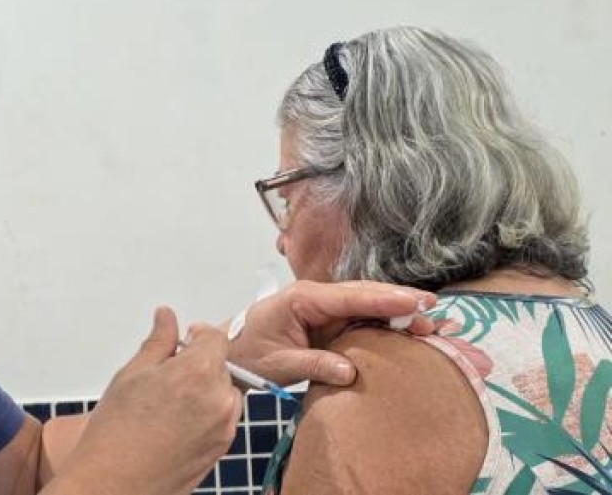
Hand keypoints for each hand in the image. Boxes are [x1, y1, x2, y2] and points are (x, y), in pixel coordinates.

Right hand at [52, 307, 241, 494]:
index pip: (217, 338)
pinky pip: (222, 418)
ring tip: (170, 402)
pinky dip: (206, 413)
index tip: (186, 339)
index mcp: (198, 373)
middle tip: (168, 374)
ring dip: (206, 389)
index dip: (199, 334)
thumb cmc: (116, 434)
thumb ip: (157, 342)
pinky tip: (175, 422)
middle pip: (221, 365)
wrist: (113, 483)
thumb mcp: (131, 374)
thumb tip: (166, 317)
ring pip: (224, 392)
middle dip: (199, 364)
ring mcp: (223, 427)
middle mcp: (218, 399)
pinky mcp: (221, 448)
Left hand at [231, 280, 435, 386]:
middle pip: (364, 294)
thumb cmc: (250, 353)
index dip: (382, 300)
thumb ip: (313, 365)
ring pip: (367, 305)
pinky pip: (362, 319)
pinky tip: (409, 331)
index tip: (412, 302)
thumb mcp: (278, 364)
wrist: (234, 353)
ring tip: (430, 323)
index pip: (348, 296)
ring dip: (397, 312)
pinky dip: (386, 323)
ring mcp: (325, 308)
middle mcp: (317, 297)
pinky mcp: (330, 321)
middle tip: (432, 309)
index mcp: (301, 298)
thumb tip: (349, 372)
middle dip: (399, 301)